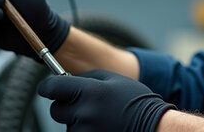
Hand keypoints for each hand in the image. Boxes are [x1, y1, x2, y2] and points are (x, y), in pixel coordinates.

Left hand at [38, 69, 174, 131]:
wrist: (155, 128)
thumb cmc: (136, 102)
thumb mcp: (114, 79)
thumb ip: (88, 77)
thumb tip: (66, 79)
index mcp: (90, 92)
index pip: (52, 88)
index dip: (48, 87)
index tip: (47, 88)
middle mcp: (84, 113)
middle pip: (56, 110)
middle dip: (64, 106)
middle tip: (81, 104)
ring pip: (68, 125)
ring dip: (77, 121)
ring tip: (100, 118)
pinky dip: (84, 131)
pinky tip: (102, 127)